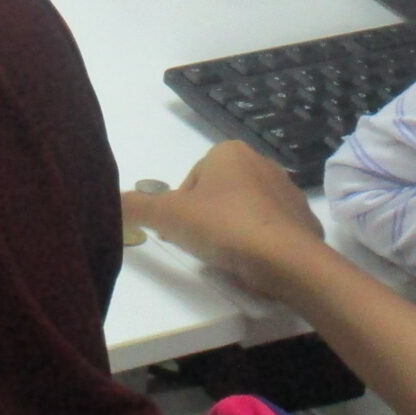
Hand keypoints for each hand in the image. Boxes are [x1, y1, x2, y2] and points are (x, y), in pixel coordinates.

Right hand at [123, 142, 326, 303]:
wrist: (286, 258)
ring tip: (229, 257)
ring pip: (246, 211)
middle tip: (203, 247)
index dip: (180, 210)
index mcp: (229, 152)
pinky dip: (262, 243)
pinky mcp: (304, 218)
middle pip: (219, 194)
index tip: (181, 234)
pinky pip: (274, 229)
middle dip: (208, 219)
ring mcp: (287, 190)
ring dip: (234, 231)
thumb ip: (136, 207)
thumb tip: (110, 202)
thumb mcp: (169, 216)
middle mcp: (262, 162)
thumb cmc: (225, 227)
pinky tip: (255, 262)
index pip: (192, 180)